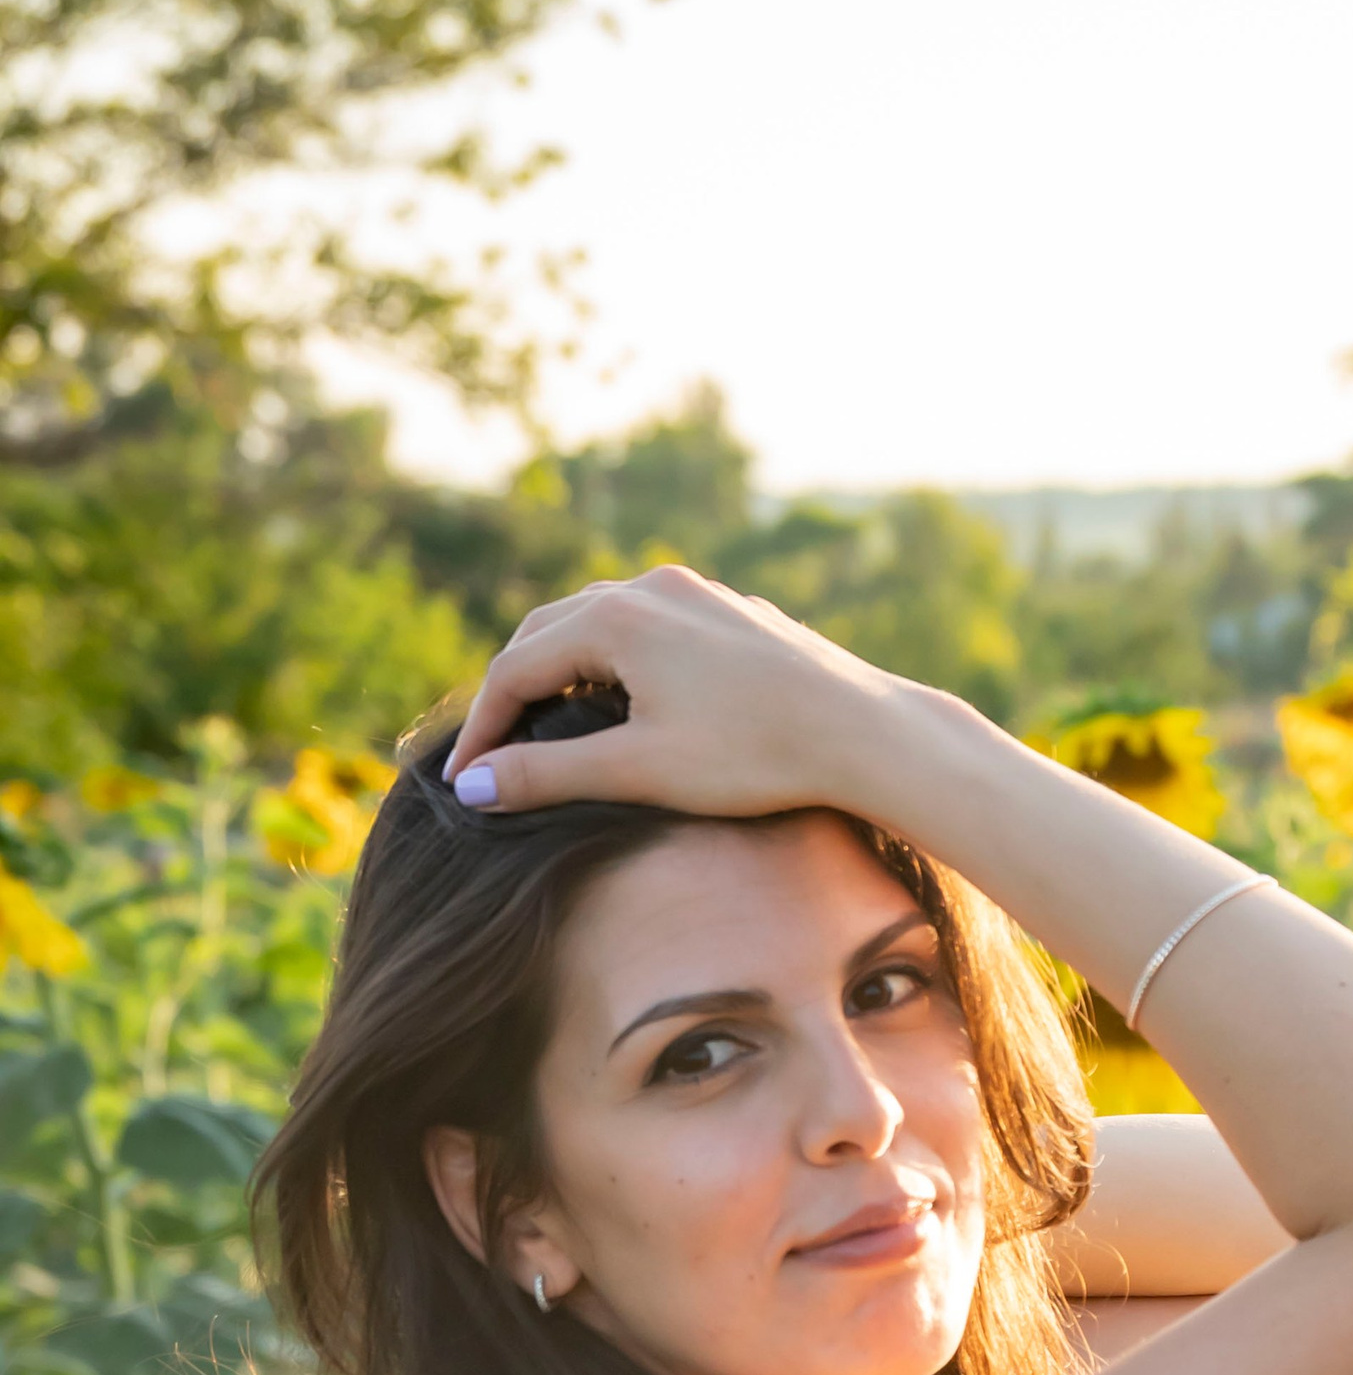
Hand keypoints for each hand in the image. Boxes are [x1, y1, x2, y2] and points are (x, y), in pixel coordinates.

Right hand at [441, 567, 941, 820]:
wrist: (865, 732)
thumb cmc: (754, 756)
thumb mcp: (638, 771)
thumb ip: (547, 774)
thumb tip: (471, 787)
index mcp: (615, 618)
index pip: (516, 669)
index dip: (484, 729)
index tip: (464, 782)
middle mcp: (650, 586)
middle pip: (552, 632)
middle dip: (516, 689)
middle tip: (496, 749)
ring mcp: (697, 593)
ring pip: (605, 623)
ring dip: (567, 669)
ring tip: (551, 724)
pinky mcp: (735, 613)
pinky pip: (656, 628)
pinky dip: (621, 661)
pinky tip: (631, 702)